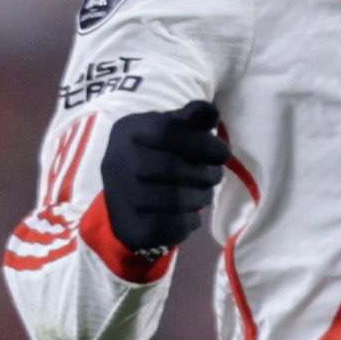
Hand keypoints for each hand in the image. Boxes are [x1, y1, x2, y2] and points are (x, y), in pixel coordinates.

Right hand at [98, 101, 228, 258]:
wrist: (121, 199)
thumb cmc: (153, 154)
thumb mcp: (168, 129)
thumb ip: (190, 120)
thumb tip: (211, 112)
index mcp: (129, 130)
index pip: (168, 131)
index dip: (202, 142)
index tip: (222, 154)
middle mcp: (118, 161)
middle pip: (172, 168)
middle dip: (205, 174)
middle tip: (214, 177)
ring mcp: (121, 196)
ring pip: (174, 201)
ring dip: (200, 198)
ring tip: (202, 194)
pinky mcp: (131, 226)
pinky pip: (172, 227)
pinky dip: (188, 221)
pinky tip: (187, 214)